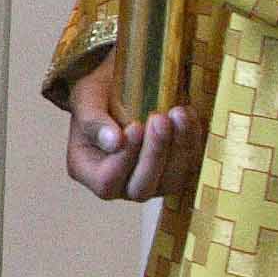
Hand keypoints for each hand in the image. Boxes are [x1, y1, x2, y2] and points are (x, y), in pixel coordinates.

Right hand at [65, 52, 201, 202]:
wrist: (119, 87)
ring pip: (171, 182)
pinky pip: (188, 166)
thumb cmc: (98, 95)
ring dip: (179, 148)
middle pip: (141, 189)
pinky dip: (191, 141)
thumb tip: (114, 142)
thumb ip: (93, 121)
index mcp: (88, 171)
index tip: (135, 126)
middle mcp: (118, 185)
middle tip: (159, 119)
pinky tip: (187, 115)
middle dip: (154, 154)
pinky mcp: (172, 172)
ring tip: (178, 113)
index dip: (124, 159)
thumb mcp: (86, 99)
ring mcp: (148, 182)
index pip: (107, 181)